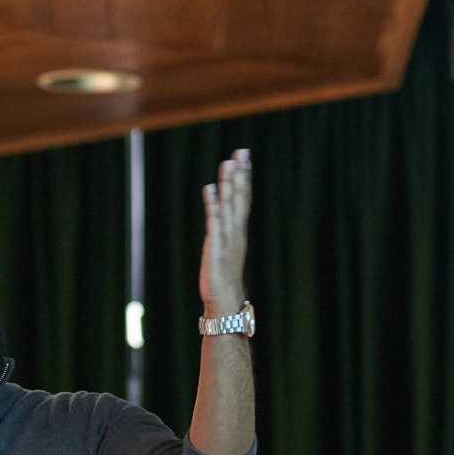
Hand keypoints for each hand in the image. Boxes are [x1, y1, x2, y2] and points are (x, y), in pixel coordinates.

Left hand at [199, 148, 251, 319]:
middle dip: (240, 174)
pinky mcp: (216, 248)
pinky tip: (209, 190)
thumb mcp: (226, 252)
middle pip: (240, 198)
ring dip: (228, 185)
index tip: (244, 157)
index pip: (244, 199)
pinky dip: (213, 205)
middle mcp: (236, 232)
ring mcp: (227, 239)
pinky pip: (215, 223)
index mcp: (238, 232)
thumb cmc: (224, 280)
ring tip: (227, 163)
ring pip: (229, 206)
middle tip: (241, 151)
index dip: (244, 177)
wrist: (225, 303)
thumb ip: (226, 235)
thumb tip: (222, 221)